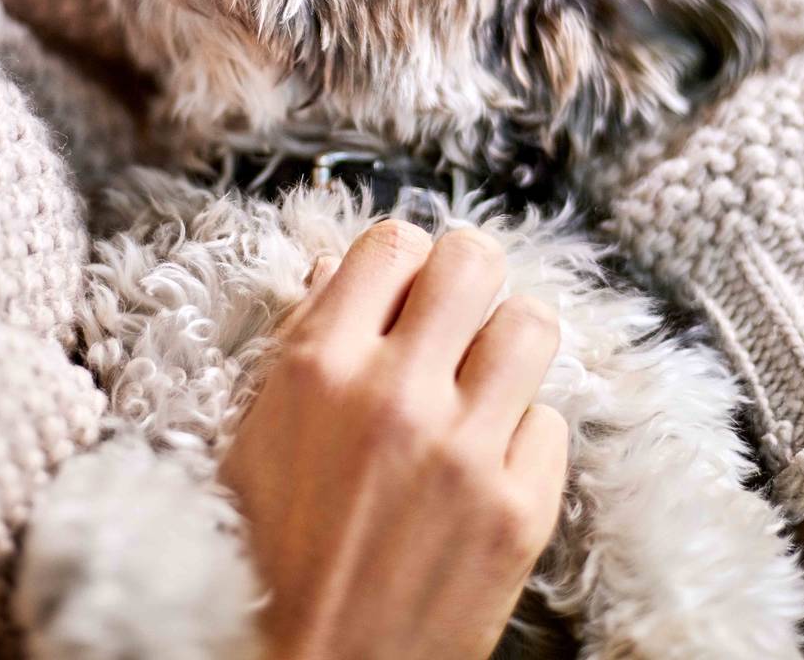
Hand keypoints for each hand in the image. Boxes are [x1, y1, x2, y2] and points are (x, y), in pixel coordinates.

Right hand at [218, 220, 567, 659]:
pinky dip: (521, 434)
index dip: (404, 260)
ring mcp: (466, 452)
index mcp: (318, 368)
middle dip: (466, 278)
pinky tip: (485, 462)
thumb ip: (303, 341)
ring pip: (532, 326)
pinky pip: (550, 422)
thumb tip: (341, 270)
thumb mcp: (253, 437)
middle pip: (475, 261)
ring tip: (482, 380)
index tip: (404, 288)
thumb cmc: (268, 561)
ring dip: (506, 344)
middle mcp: (396, 396)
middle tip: (455, 314)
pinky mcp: (519, 510)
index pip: (394, 243)